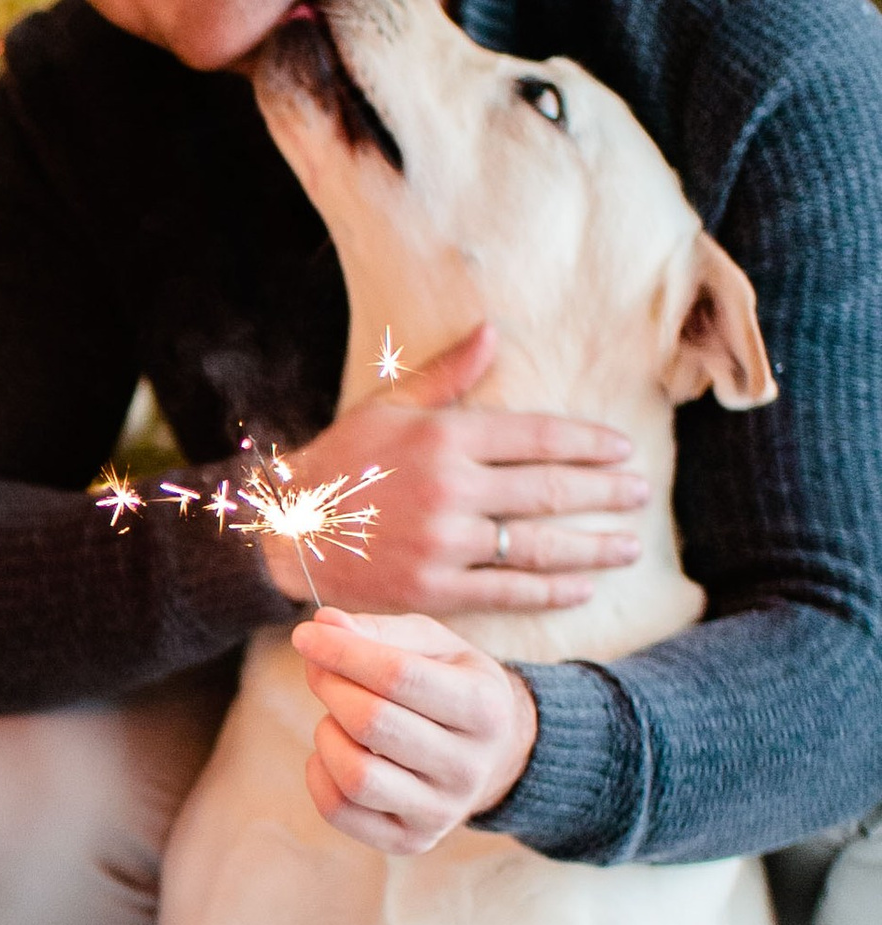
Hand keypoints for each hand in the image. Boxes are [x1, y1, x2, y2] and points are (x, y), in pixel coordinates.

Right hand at [264, 323, 643, 615]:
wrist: (283, 530)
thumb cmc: (339, 463)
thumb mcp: (387, 406)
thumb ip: (447, 374)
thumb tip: (494, 332)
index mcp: (445, 437)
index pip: (539, 438)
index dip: (588, 444)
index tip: (621, 451)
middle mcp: (451, 488)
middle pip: (549, 491)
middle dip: (604, 492)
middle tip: (641, 494)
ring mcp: (444, 542)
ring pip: (538, 545)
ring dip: (592, 546)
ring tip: (627, 545)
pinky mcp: (433, 588)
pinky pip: (507, 591)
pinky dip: (550, 591)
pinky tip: (582, 587)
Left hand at [296, 607, 537, 854]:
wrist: (496, 753)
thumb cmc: (453, 686)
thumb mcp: (435, 646)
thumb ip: (381, 632)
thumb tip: (323, 625)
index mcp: (485, 708)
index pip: (397, 676)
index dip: (342, 651)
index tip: (306, 635)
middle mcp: (469, 767)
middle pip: (371, 723)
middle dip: (331, 687)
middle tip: (320, 670)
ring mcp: (442, 811)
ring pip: (355, 775)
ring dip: (326, 735)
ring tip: (334, 717)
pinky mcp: (411, 840)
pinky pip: (340, 811)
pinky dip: (319, 775)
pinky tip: (331, 753)